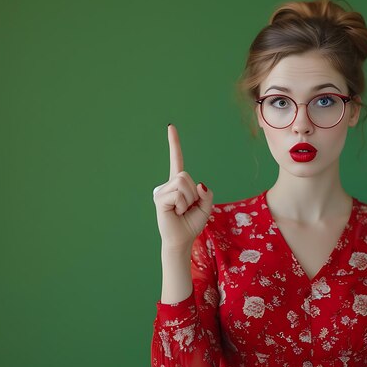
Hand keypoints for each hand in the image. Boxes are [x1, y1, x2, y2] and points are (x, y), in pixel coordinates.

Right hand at [152, 124, 213, 249]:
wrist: (183, 239)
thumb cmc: (192, 223)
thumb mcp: (206, 206)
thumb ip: (206, 193)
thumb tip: (199, 184)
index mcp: (179, 183)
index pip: (177, 160)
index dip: (174, 143)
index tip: (171, 127)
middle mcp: (168, 184)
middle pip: (187, 176)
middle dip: (193, 194)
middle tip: (187, 207)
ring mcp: (162, 191)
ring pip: (183, 184)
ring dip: (188, 200)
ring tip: (181, 210)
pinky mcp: (159, 199)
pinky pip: (178, 195)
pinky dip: (182, 205)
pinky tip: (176, 213)